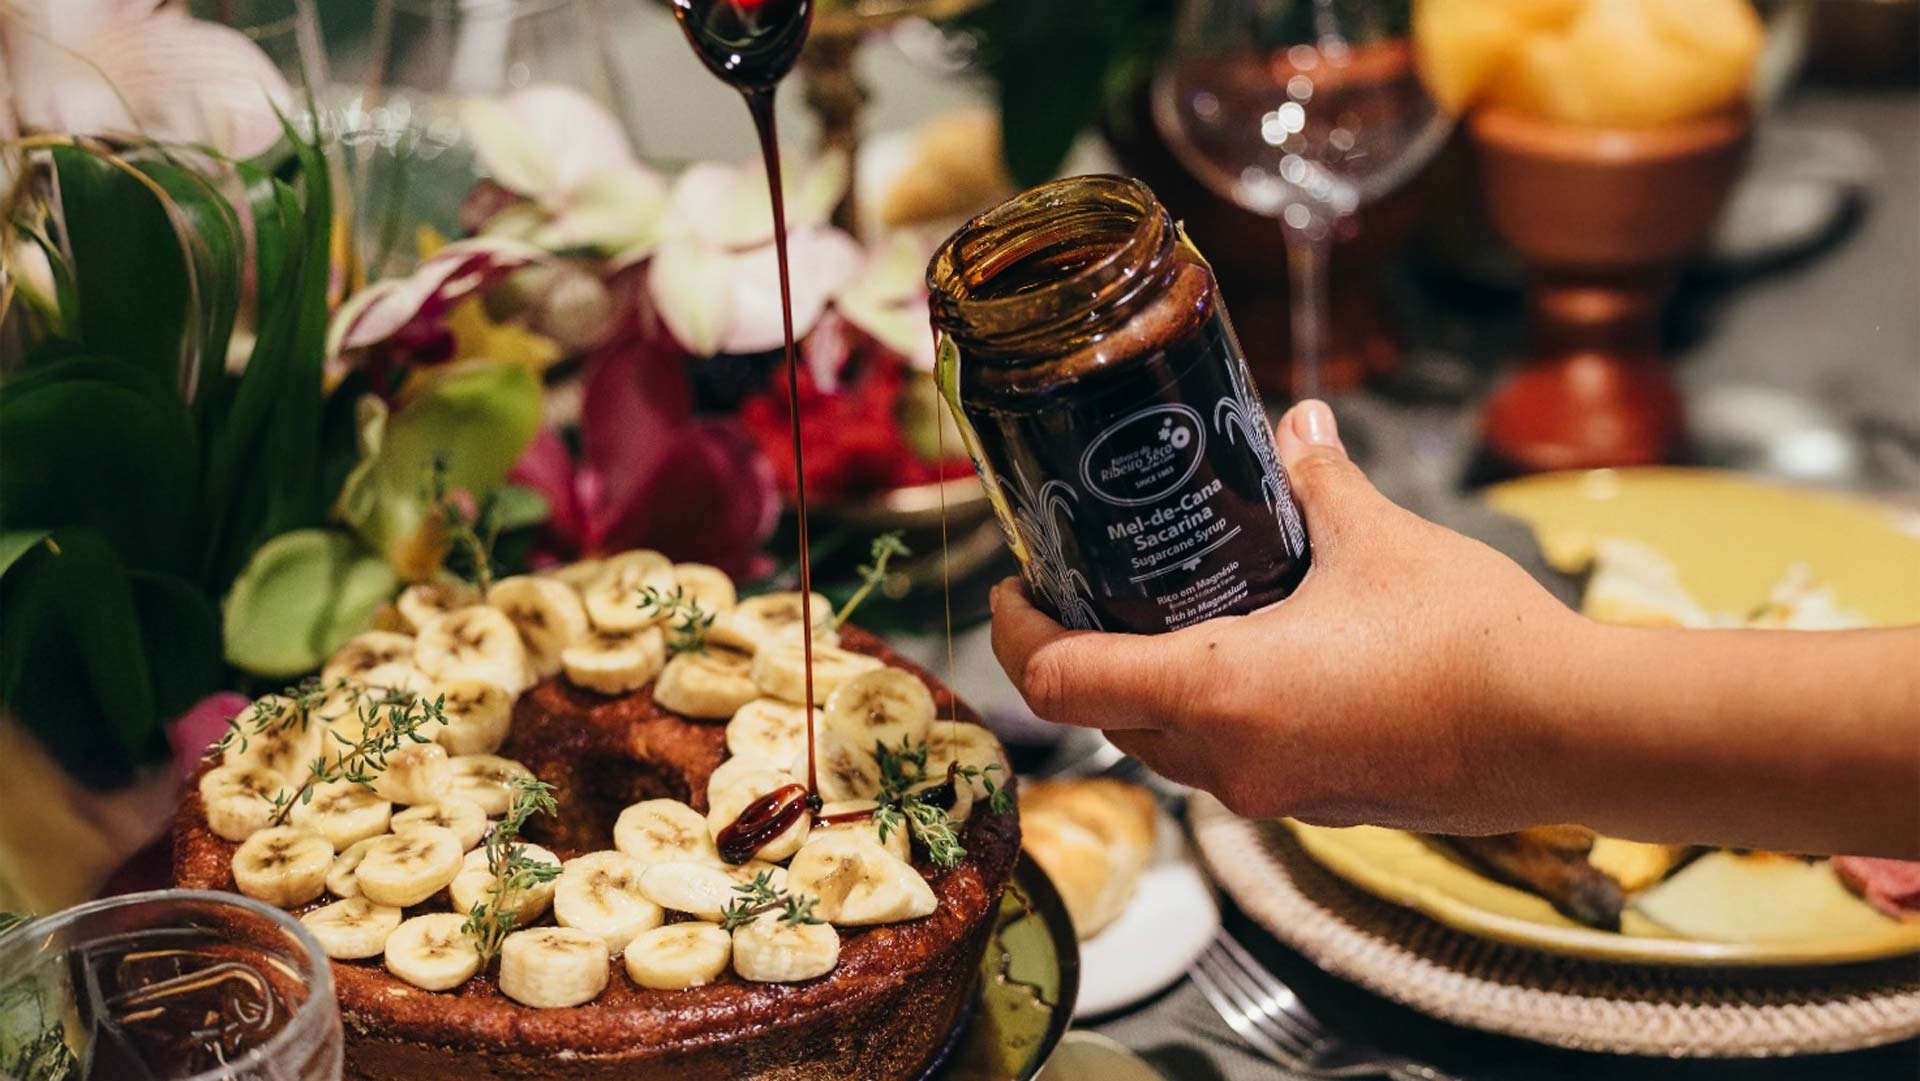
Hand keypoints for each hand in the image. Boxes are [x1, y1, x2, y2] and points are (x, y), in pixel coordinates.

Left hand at [990, 400, 1582, 834]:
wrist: (1567, 732)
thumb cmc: (1468, 638)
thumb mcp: (1376, 538)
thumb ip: (1318, 482)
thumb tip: (1299, 425)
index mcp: (1215, 693)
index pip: (1058, 679)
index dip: (1017, 632)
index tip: (1018, 586)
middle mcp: (1227, 762)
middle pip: (1103, 717)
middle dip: (1077, 655)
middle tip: (1081, 587)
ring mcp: (1272, 795)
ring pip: (1164, 749)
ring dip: (1144, 690)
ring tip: (1158, 614)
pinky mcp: (1316, 805)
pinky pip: (1227, 766)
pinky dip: (1209, 717)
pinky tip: (1246, 658)